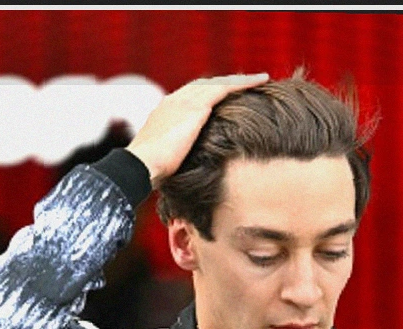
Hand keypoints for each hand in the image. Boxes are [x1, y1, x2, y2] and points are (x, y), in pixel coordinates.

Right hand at [126, 73, 269, 187]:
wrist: (142, 165)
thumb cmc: (150, 173)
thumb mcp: (164, 162)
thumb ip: (175, 159)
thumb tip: (184, 174)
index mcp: (164, 113)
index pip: (190, 99)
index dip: (208, 97)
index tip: (223, 100)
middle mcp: (174, 101)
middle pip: (205, 87)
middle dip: (225, 85)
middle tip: (245, 85)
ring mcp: (184, 101)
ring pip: (217, 84)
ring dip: (238, 81)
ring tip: (259, 80)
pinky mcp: (196, 107)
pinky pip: (226, 88)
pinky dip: (243, 83)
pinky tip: (260, 81)